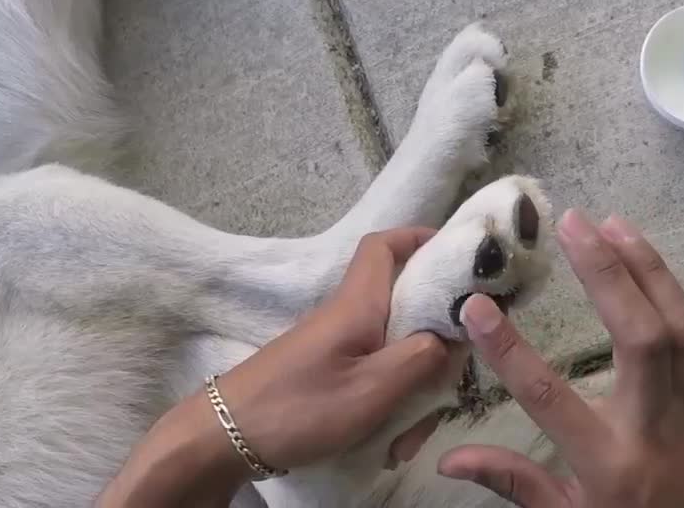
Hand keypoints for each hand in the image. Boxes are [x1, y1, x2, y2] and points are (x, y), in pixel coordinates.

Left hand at [99, 228, 466, 506]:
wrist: (223, 439)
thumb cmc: (298, 407)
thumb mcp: (372, 389)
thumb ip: (421, 358)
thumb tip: (452, 336)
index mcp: (358, 305)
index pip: (385, 245)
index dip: (421, 239)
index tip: (460, 259)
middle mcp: (347, 316)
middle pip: (406, 310)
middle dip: (434, 349)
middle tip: (447, 388)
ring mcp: (336, 347)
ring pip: (394, 354)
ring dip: (411, 394)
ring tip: (405, 440)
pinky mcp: (326, 374)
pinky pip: (373, 380)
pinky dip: (387, 408)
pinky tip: (386, 445)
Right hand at [437, 210, 683, 507]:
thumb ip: (515, 483)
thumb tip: (449, 458)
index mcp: (608, 463)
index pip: (548, 398)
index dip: (508, 350)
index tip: (475, 305)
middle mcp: (656, 429)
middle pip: (638, 339)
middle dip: (606, 275)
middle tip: (572, 223)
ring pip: (682, 329)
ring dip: (649, 269)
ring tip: (614, 224)